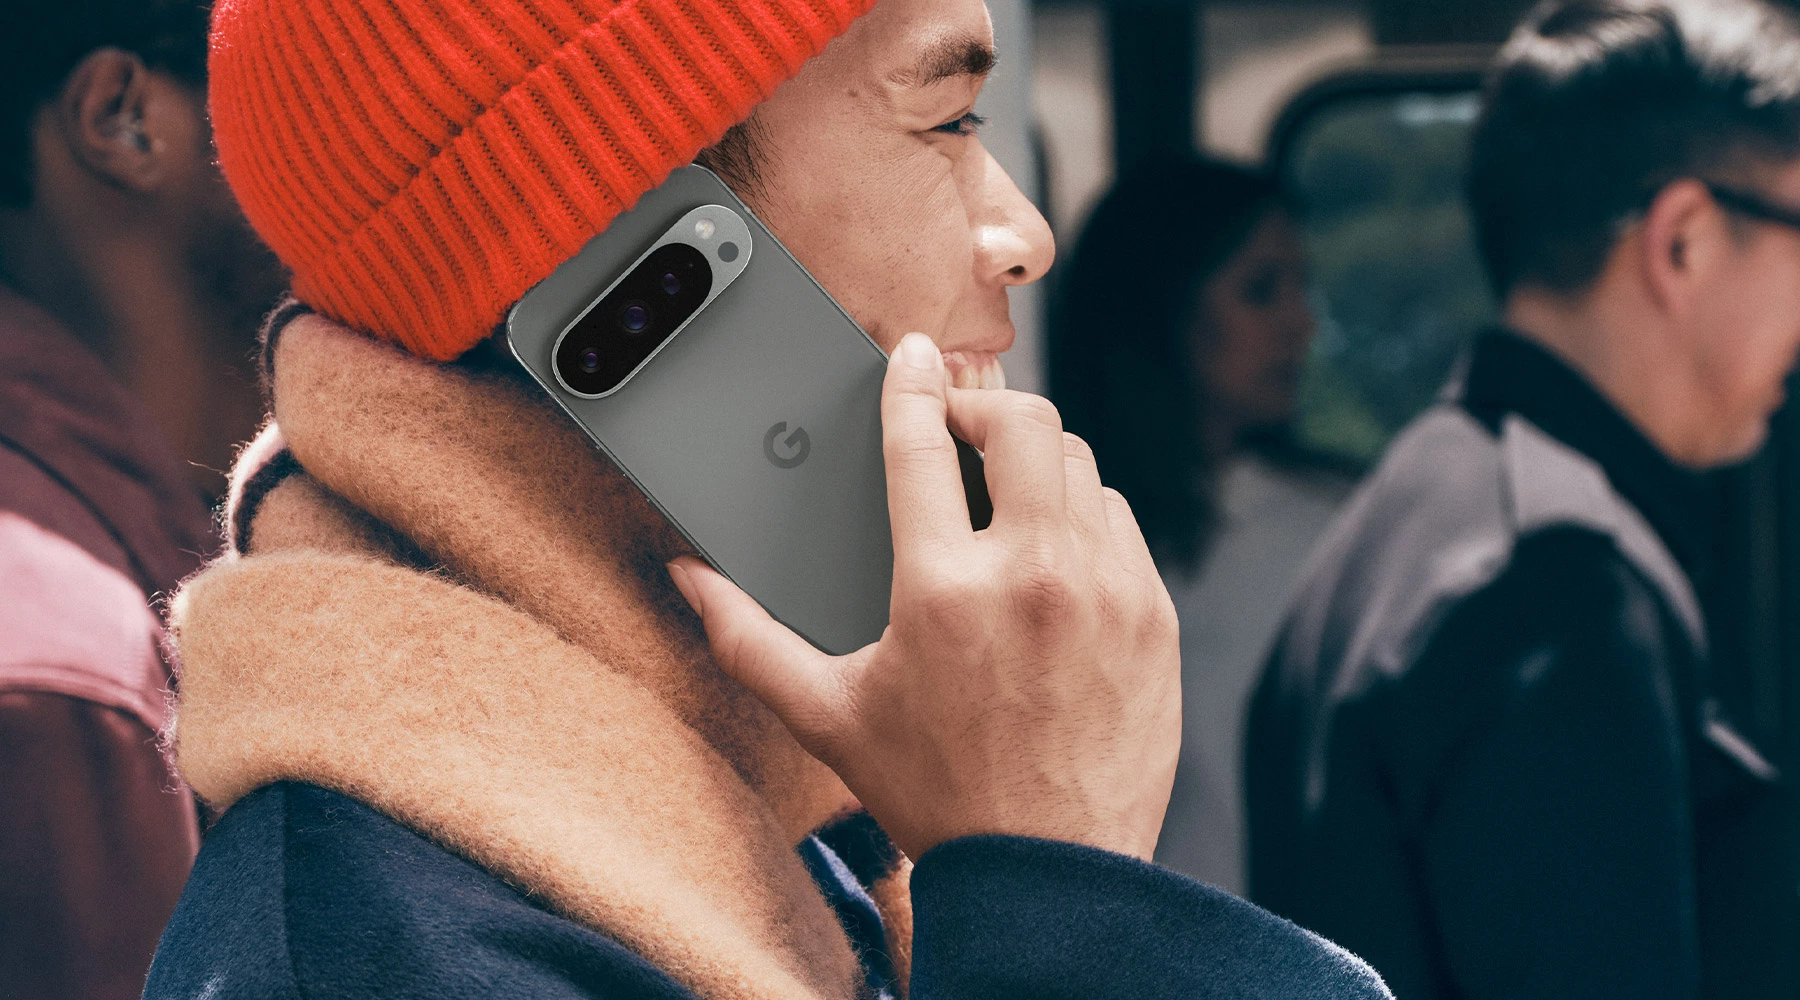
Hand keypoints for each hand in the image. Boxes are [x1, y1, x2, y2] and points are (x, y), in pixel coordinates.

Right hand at [667, 333, 1179, 861]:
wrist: (1051, 874)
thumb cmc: (937, 795)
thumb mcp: (827, 715)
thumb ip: (748, 638)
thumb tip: (691, 578)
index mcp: (941, 589)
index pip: (920, 439)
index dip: (910, 380)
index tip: (910, 355)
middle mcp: (1032, 573)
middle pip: (1022, 419)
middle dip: (984, 402)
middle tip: (958, 423)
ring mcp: (1105, 589)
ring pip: (1078, 463)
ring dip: (1035, 459)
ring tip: (1003, 489)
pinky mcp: (1153, 614)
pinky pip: (1119, 520)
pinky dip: (1083, 515)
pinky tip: (1053, 549)